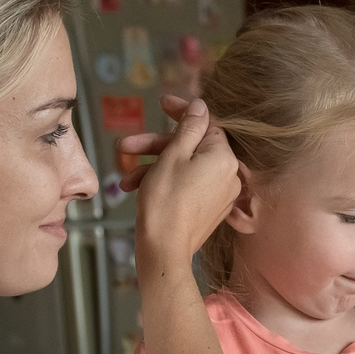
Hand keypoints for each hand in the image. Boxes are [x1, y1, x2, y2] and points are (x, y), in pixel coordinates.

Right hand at [122, 95, 239, 269]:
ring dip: (153, 168)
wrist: (163, 250)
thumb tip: (201, 106)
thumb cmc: (165, 201)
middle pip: (190, 148)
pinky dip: (163, 184)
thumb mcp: (173, 155)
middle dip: (156, 146)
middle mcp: (228, 175)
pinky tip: (136, 190)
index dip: (181, 113)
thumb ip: (189, 127)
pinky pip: (187, 186)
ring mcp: (220, 194)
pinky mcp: (209, 209)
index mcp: (223, 158)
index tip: (162, 103)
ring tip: (126, 179)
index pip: (205, 124)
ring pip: (183, 168)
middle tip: (126, 145)